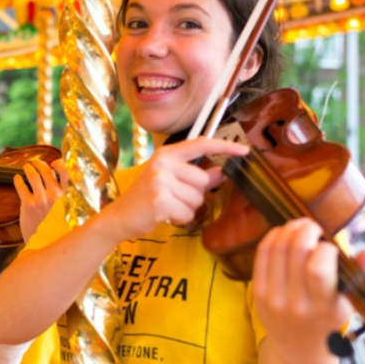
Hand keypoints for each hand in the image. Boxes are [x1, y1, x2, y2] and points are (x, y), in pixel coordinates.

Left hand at [15, 159, 67, 242]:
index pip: (66, 173)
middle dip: (39, 164)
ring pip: (33, 175)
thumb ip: (65, 198)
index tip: (54, 162)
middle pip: (46, 171)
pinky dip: (18, 180)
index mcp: (67, 196)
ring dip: (28, 168)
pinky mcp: (28, 205)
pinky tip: (17, 178)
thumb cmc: (57, 228)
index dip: (60, 164)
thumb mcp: (67, 212)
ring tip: (26, 167)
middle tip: (35, 162)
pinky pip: (21, 186)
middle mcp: (55, 195)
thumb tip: (59, 183)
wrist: (46, 244)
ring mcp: (41, 199)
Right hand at [96, 138, 247, 241]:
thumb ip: (194, 174)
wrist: (119, 217)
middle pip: (203, 179)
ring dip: (187, 209)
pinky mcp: (160, 200)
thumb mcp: (169, 180)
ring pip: (197, 199)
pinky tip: (165, 216)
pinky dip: (180, 219)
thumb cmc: (146, 198)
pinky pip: (188, 212)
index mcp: (166, 154)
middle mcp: (163, 163)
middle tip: (174, 198)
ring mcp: (160, 181)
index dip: (224, 147)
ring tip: (168, 207)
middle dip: (195, 194)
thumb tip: (220, 172)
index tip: (245, 150)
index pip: (200, 144)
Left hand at [253, 218, 351, 363]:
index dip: (325, 249)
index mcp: (324, 308)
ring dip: (288, 229)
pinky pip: (262, 255)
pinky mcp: (257, 293)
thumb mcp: (349, 305)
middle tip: (313, 225)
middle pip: (295, 251)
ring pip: (277, 249)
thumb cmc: (329, 321)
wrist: (299, 349)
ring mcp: (274, 299)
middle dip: (305, 229)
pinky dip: (272, 238)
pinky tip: (282, 232)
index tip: (330, 248)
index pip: (318, 269)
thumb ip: (360, 278)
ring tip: (299, 225)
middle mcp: (297, 304)